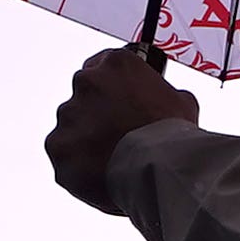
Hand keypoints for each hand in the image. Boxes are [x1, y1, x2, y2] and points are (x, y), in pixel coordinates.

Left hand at [47, 44, 198, 205]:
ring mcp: (68, 114)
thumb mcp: (182, 102)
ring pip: (72, 127)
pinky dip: (77, 165)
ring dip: (86, 140)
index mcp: (116, 64)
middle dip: (97, 114)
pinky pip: (64, 155)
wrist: (157, 168)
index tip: (119, 102)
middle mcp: (86, 82)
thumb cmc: (173, 134)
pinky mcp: (57, 146)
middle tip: (117, 135)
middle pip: (84, 96)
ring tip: (111, 161)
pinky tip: (99, 175)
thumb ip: (162, 95)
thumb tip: (160, 103)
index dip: (112, 87)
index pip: (102, 65)